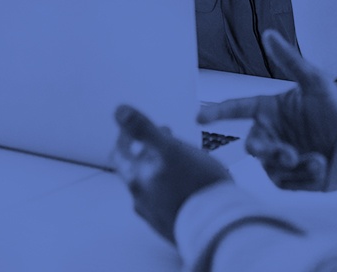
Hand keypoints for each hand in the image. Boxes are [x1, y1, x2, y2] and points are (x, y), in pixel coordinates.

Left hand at [112, 104, 230, 242]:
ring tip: (175, 159)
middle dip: (143, 150)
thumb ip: (143, 130)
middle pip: (133, 169)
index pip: (120, 150)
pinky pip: (162, 201)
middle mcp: (140, 196)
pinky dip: (168, 187)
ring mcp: (154, 213)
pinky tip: (182, 186)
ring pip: (148, 185)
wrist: (218, 225)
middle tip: (160, 138)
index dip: (127, 134)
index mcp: (137, 177)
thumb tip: (119, 111)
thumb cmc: (197, 187)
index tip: (137, 125)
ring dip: (156, 168)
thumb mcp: (170, 149)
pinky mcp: (169, 224)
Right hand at [198, 31, 336, 190]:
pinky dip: (304, 176)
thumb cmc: (333, 108)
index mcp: (267, 109)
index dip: (216, 111)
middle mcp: (267, 133)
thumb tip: (269, 33)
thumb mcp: (315, 81)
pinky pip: (285, 182)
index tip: (198, 116)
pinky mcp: (286, 179)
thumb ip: (290, 60)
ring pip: (271, 167)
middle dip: (268, 151)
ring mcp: (275, 158)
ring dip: (294, 165)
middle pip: (253, 145)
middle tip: (287, 154)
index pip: (236, 109)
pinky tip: (321, 165)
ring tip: (317, 159)